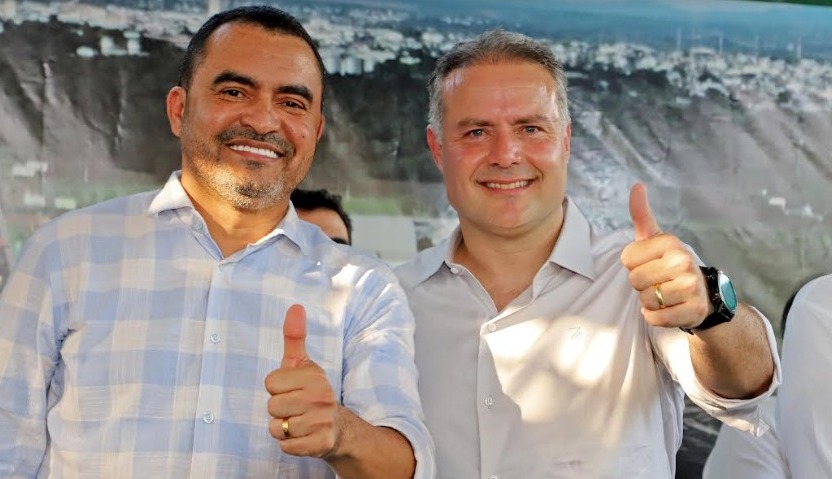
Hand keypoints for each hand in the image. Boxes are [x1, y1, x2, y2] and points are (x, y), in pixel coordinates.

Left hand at [265, 304, 341, 456]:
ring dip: (283, 427)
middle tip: (296, 407)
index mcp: (315, 377)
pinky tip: (303, 436)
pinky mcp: (319, 444)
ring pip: (276, 427)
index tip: (292, 389)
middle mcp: (321, 398)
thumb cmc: (311, 392)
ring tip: (299, 421)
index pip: (270, 383)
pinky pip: (285, 445)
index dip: (277, 388)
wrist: (337, 428)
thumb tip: (295, 307)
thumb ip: (295, 336)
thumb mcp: (303, 364)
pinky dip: (290, 444)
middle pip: (272, 406)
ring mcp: (321, 422)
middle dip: (279, 409)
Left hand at [620, 183, 711, 329]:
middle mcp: (683, 262)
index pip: (626, 259)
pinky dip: (655, 317)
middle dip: (641, 285)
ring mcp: (690, 287)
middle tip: (658, 281)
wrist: (703, 294)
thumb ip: (642, 214)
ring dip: (649, 302)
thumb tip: (636, 185)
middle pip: (634, 281)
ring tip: (665, 294)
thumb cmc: (670, 264)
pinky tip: (669, 308)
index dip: (633, 265)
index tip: (650, 263)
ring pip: (644, 301)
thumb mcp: (655, 239)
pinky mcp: (692, 310)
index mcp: (671, 242)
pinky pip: (654, 318)